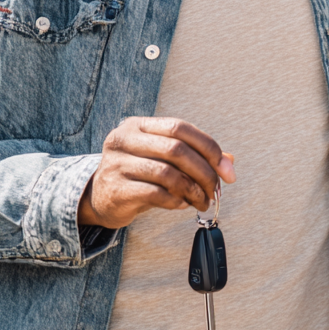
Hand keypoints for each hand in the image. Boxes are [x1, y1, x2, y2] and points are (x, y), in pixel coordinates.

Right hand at [78, 116, 235, 229]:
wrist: (99, 198)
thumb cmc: (137, 174)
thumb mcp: (163, 159)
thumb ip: (195, 156)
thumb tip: (230, 163)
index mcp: (138, 125)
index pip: (180, 127)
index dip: (207, 146)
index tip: (225, 168)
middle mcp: (125, 139)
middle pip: (176, 149)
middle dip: (204, 171)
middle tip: (215, 189)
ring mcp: (117, 163)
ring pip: (167, 173)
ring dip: (192, 190)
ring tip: (201, 200)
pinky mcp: (116, 189)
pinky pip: (156, 194)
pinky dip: (176, 200)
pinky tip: (181, 204)